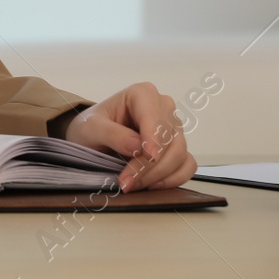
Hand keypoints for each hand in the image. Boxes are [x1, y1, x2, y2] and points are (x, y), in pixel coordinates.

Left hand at [62, 82, 196, 191]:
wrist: (93, 138)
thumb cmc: (92, 127)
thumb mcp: (91, 127)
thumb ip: (112, 134)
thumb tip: (138, 146)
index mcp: (143, 93)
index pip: (155, 118)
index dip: (153, 139)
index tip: (149, 156)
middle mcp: (163, 107)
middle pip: (168, 140)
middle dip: (149, 165)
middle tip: (127, 182)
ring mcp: (174, 128)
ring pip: (179, 154)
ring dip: (158, 175)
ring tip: (133, 184)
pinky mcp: (178, 148)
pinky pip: (187, 165)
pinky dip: (173, 179)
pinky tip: (152, 185)